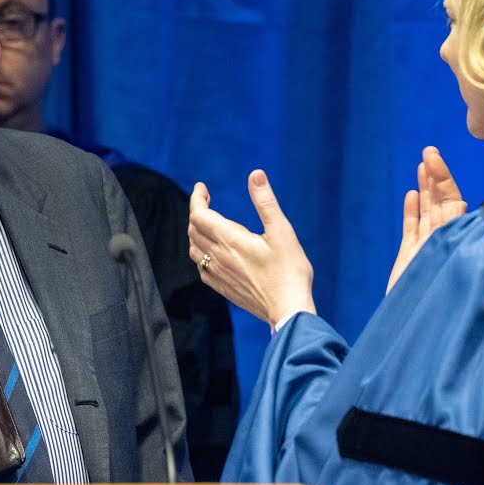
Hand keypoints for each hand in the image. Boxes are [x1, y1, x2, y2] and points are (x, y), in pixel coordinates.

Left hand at [188, 170, 316, 327]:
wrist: (288, 310)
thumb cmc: (289, 271)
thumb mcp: (282, 231)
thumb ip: (266, 202)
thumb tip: (255, 174)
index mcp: (229, 239)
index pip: (199, 214)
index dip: (197, 198)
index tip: (201, 187)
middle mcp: (218, 256)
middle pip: (193, 229)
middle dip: (197, 210)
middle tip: (207, 199)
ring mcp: (218, 274)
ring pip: (194, 248)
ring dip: (195, 231)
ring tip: (207, 222)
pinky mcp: (222, 288)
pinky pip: (201, 267)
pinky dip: (200, 252)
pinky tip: (211, 252)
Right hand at [387, 146, 465, 292]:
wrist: (413, 329)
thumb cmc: (435, 301)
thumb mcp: (446, 263)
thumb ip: (452, 234)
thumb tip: (460, 203)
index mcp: (454, 241)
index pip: (451, 202)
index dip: (444, 179)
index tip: (433, 159)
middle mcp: (443, 243)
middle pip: (441, 203)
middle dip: (436, 177)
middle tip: (428, 152)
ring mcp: (427, 250)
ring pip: (427, 213)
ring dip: (425, 189)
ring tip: (422, 166)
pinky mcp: (411, 259)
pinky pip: (413, 230)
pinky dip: (412, 212)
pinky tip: (411, 195)